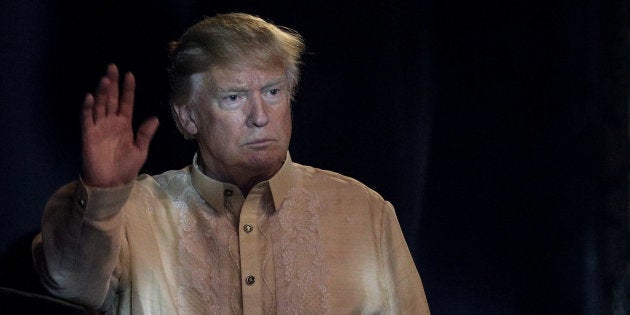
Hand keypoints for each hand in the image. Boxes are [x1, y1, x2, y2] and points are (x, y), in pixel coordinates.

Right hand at [81, 64, 158, 186]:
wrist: (111, 183)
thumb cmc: (126, 168)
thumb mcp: (140, 150)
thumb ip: (146, 134)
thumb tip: (156, 118)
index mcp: (124, 124)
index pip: (126, 103)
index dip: (128, 89)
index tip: (130, 75)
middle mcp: (111, 122)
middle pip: (112, 99)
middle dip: (113, 83)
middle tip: (113, 67)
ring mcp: (99, 127)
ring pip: (100, 105)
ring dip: (102, 92)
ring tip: (105, 79)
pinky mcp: (88, 135)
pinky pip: (87, 119)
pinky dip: (88, 108)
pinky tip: (90, 97)